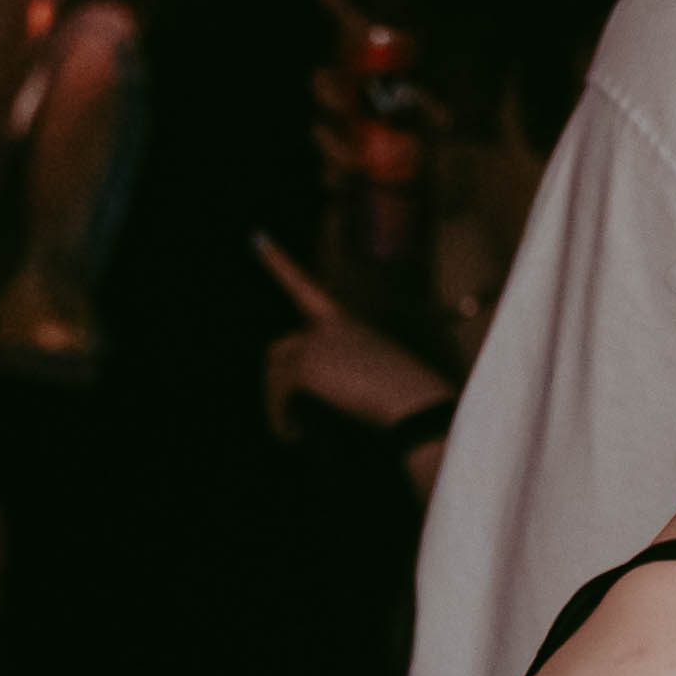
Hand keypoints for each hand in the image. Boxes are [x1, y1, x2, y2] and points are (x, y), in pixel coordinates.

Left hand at [256, 236, 453, 443]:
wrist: (419, 409)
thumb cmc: (413, 404)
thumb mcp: (383, 379)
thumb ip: (351, 377)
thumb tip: (323, 402)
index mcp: (351, 326)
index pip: (307, 290)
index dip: (279, 263)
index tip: (256, 239)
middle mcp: (331, 328)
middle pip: (281, 349)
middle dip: (277, 385)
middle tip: (286, 421)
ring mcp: (318, 345)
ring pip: (276, 374)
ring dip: (277, 406)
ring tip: (292, 434)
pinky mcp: (307, 367)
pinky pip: (280, 393)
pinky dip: (281, 417)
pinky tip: (293, 436)